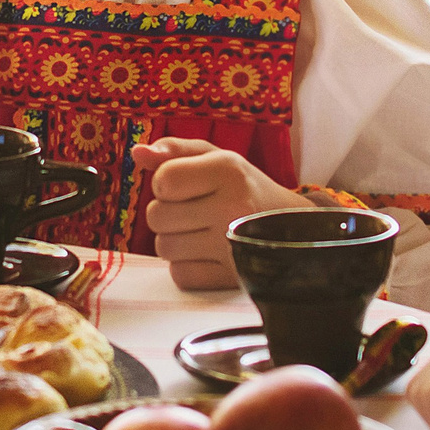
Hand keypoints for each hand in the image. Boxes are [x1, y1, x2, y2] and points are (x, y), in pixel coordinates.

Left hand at [136, 138, 310, 291]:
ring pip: (163, 248)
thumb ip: (173, 151)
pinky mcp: (233, 278)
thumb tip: (136, 152)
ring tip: (202, 231)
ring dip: (175, 240)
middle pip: (156, 216)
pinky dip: (187, 267)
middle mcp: (234, 207)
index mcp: (229, 170)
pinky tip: (208, 254)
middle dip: (168, 213)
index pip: (163, 181)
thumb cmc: (243, 186)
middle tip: (196, 210)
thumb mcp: (215, 158)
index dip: (165, 184)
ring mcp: (234, 246)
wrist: (293, 227)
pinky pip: (180, 275)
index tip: (186, 185)